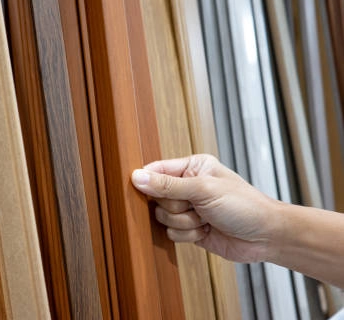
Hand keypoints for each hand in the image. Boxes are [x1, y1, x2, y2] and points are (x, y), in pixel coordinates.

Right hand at [131, 154, 278, 262]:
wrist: (266, 237)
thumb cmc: (244, 206)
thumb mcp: (203, 190)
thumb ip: (168, 184)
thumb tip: (137, 177)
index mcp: (192, 167)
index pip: (156, 170)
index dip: (148, 181)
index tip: (144, 190)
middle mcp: (188, 186)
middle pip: (157, 198)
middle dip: (176, 207)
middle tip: (197, 206)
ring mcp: (189, 208)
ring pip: (163, 218)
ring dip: (184, 223)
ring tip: (206, 219)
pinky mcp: (190, 229)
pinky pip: (171, 233)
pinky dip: (188, 235)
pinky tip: (207, 231)